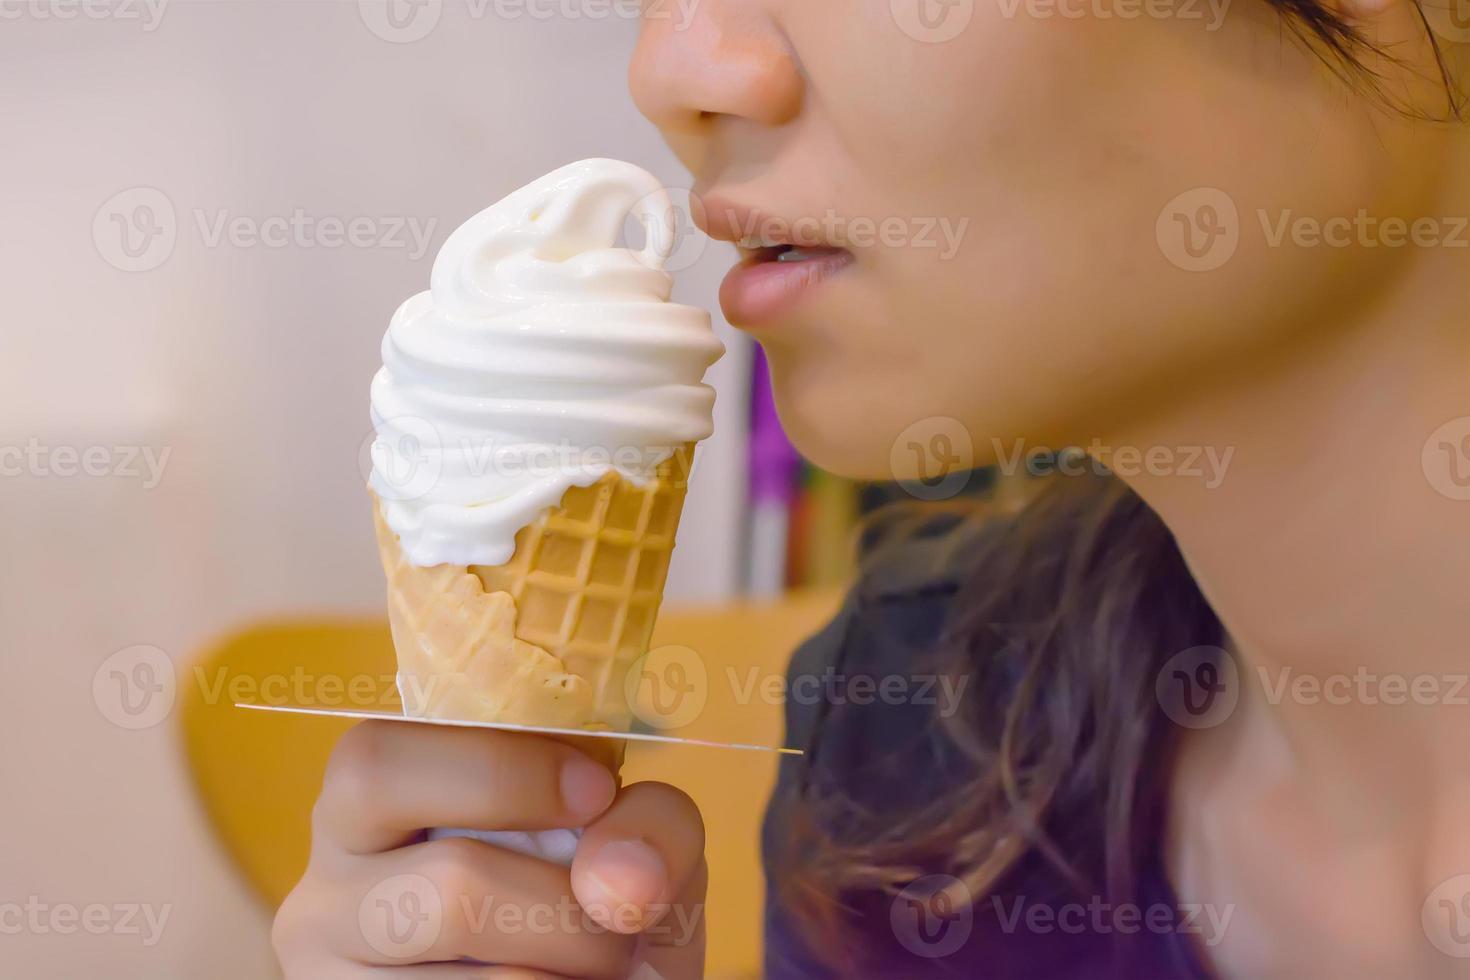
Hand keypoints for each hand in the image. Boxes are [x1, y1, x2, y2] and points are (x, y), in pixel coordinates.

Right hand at [273, 720, 707, 977]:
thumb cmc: (594, 907)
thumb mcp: (627, 844)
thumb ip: (648, 826)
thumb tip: (618, 884)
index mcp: (370, 806)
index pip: (376, 763)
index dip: (499, 771)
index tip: (596, 792)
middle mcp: (326, 893)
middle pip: (446, 887)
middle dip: (562, 907)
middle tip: (614, 921)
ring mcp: (329, 979)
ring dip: (564, 973)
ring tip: (598, 968)